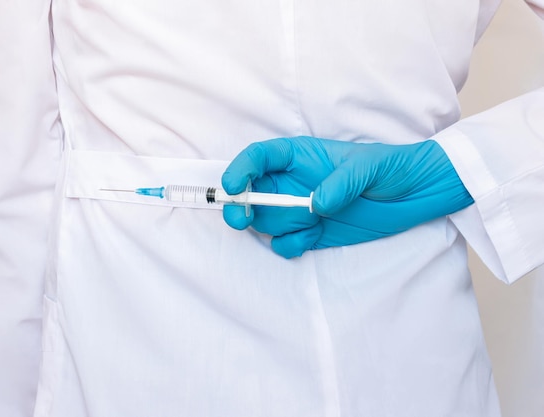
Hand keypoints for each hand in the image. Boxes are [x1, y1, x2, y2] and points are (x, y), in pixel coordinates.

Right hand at [221, 136, 473, 257]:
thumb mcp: (367, 166)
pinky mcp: (310, 233)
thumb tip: (314, 204)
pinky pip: (285, 243)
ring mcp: (299, 209)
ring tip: (311, 221)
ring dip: (279, 226)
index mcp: (299, 157)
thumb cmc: (391, 167)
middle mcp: (293, 182)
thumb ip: (340, 183)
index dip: (240, 169)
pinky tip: (312, 238)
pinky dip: (292, 245)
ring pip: (266, 222)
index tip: (232, 185)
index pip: (259, 157)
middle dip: (240, 206)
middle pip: (251, 194)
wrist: (415, 195)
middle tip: (242, 218)